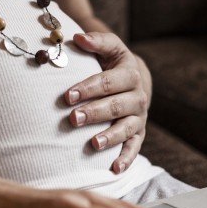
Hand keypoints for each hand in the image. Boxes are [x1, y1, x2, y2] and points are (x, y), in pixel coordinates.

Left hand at [64, 32, 152, 173]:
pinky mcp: (138, 134)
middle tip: (73, 118)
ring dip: (110, 137)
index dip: (88, 88)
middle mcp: (138, 96)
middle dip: (95, 113)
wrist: (133, 80)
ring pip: (126, 128)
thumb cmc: (113, 63)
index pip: (109, 81)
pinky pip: (134, 148)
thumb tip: (78, 38)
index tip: (68, 95)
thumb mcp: (109, 48)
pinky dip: (126, 159)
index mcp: (130, 73)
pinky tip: (114, 169)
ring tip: (93, 144)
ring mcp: (139, 117)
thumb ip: (96, 42)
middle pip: (117, 106)